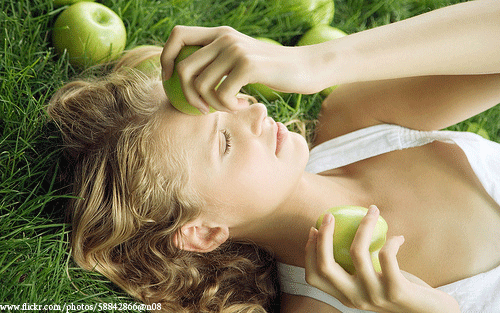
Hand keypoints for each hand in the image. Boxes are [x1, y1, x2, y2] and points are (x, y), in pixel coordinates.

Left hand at [161, 25, 323, 112]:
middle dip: (187, 95)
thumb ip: (218, 62)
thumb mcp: (240, 60)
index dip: (166, 58)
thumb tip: (186, 79)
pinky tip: (244, 105)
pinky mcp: (247, 65)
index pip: (177, 35)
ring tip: (230, 107)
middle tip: (203, 109)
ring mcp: (235, 49)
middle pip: (183, 68)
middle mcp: (224, 37)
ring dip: (212, 105)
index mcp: (220, 33)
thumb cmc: (271, 71)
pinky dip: (229, 107)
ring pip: (201, 85)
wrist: (305, 68)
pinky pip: (222, 94)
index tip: (169, 81)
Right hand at [304, 205, 460, 312]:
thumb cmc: (400, 290)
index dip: (309, 251)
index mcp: (345, 296)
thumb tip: (342, 229)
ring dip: (363, 226)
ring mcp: (375, 296)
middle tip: (329, 215)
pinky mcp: (396, 291)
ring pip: (357, 253)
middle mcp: (355, 298)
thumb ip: (357, 266)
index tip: (315, 229)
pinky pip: (386, 256)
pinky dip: (391, 241)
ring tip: (372, 210)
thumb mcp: (373, 281)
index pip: (314, 276)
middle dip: (323, 237)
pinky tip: (398, 237)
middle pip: (325, 266)